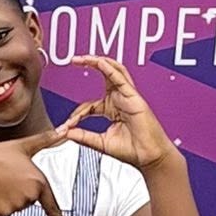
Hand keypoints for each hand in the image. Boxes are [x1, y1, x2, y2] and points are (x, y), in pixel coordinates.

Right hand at [0, 131, 75, 215]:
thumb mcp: (23, 146)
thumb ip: (45, 140)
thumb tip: (62, 130)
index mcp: (38, 181)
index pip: (52, 206)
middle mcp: (30, 195)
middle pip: (27, 202)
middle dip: (17, 193)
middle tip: (6, 179)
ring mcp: (16, 206)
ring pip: (13, 208)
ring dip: (5, 199)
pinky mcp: (2, 213)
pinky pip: (0, 213)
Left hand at [56, 55, 176, 172]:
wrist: (148, 157)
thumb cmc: (132, 150)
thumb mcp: (100, 143)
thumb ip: (84, 136)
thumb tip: (67, 132)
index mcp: (112, 109)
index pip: (89, 105)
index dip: (76, 114)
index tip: (67, 126)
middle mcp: (119, 100)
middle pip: (103, 75)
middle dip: (89, 65)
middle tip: (74, 60)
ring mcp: (126, 97)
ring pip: (113, 71)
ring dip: (98, 61)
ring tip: (83, 57)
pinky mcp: (133, 97)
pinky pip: (120, 78)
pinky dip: (109, 69)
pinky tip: (99, 62)